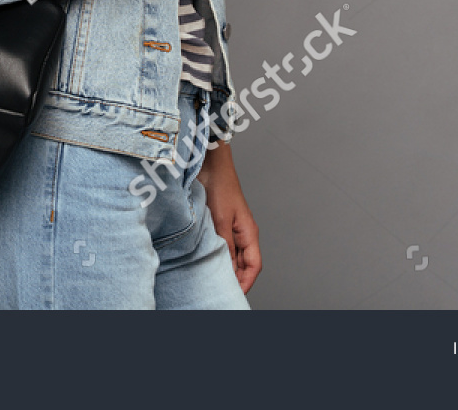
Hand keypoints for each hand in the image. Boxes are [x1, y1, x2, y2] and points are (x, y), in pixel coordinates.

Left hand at [198, 142, 261, 292]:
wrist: (208, 163)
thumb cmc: (219, 186)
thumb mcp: (221, 219)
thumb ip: (226, 244)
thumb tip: (229, 268)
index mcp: (249, 232)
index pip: (253, 265)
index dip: (246, 282)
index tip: (235, 295)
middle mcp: (242, 232)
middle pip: (243, 263)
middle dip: (234, 278)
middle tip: (219, 291)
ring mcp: (230, 227)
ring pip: (231, 254)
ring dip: (223, 266)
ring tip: (211, 280)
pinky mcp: (218, 221)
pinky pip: (220, 244)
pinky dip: (215, 254)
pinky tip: (203, 259)